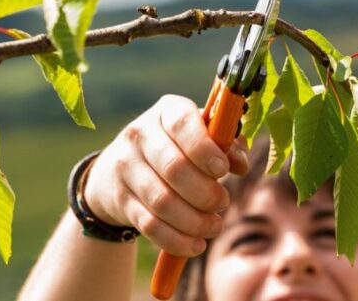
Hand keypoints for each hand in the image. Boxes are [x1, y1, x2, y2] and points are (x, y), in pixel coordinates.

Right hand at [84, 95, 248, 256]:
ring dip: (195, 221)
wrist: (118, 169)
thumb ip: (225, 145)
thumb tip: (239, 164)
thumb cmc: (175, 148)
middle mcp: (140, 135)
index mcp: (166, 112)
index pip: (183, 125)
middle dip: (205, 193)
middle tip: (222, 203)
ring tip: (213, 226)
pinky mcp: (120, 199)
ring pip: (162, 201)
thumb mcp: (198, 137)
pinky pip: (149, 225)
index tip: (223, 170)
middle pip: (174, 168)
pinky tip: (195, 244)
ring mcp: (125, 167)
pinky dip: (176, 240)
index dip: (205, 149)